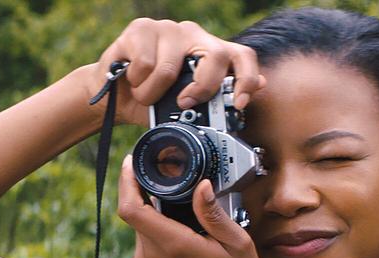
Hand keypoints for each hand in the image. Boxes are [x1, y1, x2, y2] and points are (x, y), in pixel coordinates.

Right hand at [89, 18, 265, 126]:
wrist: (115, 98)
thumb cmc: (154, 102)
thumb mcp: (188, 109)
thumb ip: (220, 97)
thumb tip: (263, 84)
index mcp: (210, 53)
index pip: (242, 57)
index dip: (246, 80)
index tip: (240, 103)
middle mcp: (193, 35)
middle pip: (215, 56)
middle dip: (201, 88)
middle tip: (183, 103)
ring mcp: (167, 28)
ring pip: (170, 68)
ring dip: (153, 93)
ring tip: (146, 95)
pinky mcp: (140, 28)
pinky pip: (145, 64)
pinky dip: (136, 82)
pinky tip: (132, 80)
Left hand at [117, 155, 260, 257]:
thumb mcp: (237, 244)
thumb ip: (215, 214)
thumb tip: (202, 186)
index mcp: (173, 245)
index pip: (132, 208)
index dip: (126, 182)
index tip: (132, 163)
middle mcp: (152, 255)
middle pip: (135, 212)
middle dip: (146, 192)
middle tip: (167, 178)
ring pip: (139, 225)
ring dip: (153, 213)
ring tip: (181, 211)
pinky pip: (143, 240)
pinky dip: (155, 229)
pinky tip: (179, 231)